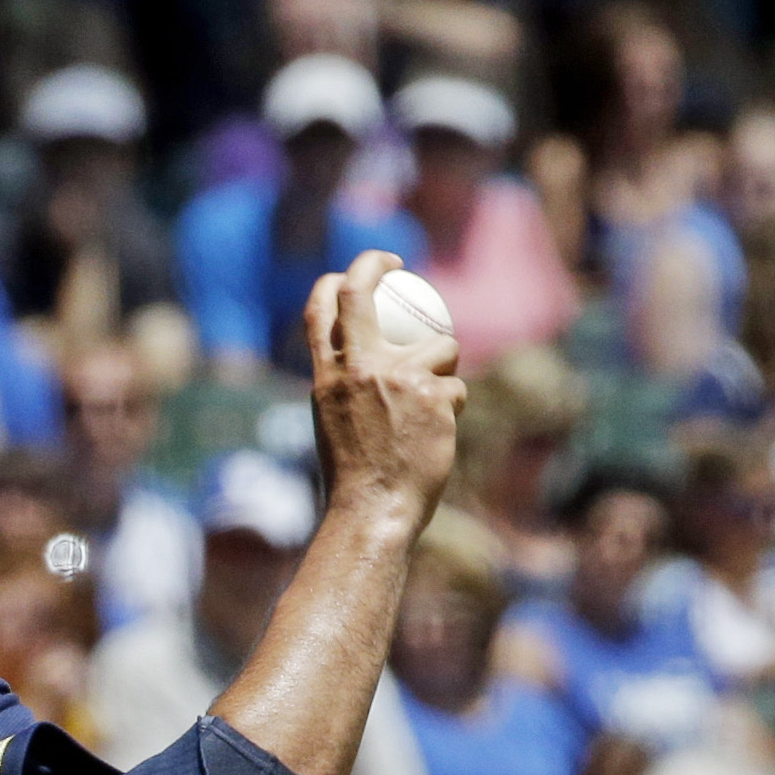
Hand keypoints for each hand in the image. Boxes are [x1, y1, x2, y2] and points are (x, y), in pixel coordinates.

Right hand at [304, 252, 465, 535]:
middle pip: (360, 292)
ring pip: (439, 345)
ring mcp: (394, 379)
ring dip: (445, 368)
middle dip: (374, 264)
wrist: (373, 510)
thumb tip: (369, 358)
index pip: (319, 311)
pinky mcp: (431, 395)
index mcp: (325, 379)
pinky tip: (437, 435)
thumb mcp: (334, 422)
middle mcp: (355, 370)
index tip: (356, 273)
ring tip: (433, 404)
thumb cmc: (353, 476)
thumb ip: (348, 386)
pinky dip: (452, 409)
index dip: (336, 280)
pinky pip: (455, 388)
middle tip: (397, 264)